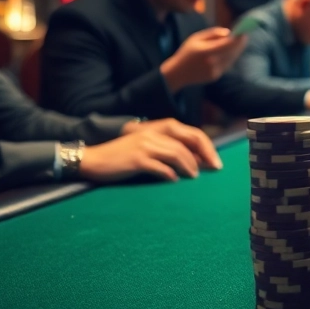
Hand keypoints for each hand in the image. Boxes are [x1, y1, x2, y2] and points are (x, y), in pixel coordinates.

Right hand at [81, 126, 212, 182]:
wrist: (94, 159)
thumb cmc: (124, 155)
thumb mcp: (147, 146)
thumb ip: (169, 148)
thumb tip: (196, 160)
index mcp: (158, 128)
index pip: (191, 133)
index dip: (207, 146)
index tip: (215, 161)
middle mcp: (153, 134)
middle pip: (188, 142)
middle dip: (204, 156)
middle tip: (213, 169)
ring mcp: (145, 146)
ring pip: (176, 154)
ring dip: (189, 166)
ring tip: (194, 176)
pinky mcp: (137, 159)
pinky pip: (160, 167)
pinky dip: (170, 174)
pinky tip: (173, 180)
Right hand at [160, 28, 246, 92]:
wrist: (178, 72)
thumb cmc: (187, 52)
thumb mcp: (196, 38)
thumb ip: (212, 34)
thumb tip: (228, 32)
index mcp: (206, 51)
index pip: (227, 44)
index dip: (238, 38)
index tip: (244, 32)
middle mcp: (212, 62)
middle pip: (232, 52)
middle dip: (240, 43)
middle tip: (245, 35)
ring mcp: (215, 71)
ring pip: (231, 59)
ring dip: (237, 50)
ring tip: (240, 41)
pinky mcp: (216, 76)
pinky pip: (226, 65)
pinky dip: (230, 57)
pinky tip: (231, 51)